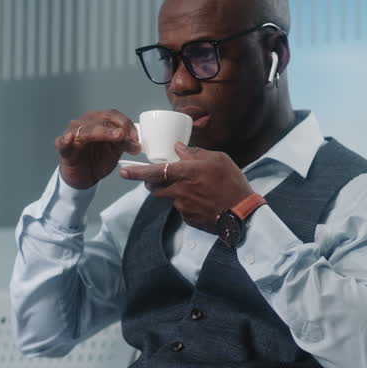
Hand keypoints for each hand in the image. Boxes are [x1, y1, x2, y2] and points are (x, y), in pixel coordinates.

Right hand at [55, 109, 140, 188]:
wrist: (85, 177)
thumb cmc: (98, 160)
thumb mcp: (115, 152)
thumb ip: (124, 144)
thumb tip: (137, 144)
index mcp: (98, 121)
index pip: (112, 115)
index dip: (126, 123)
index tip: (136, 137)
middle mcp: (84, 123)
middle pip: (101, 120)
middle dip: (117, 129)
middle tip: (129, 138)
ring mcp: (72, 134)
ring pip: (87, 130)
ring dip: (103, 133)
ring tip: (116, 136)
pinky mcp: (64, 148)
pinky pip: (63, 142)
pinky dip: (66, 140)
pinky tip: (70, 138)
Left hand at [118, 143, 255, 232]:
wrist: (242, 213)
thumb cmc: (232, 183)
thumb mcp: (217, 159)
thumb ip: (195, 153)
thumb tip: (179, 147)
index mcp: (185, 174)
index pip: (153, 172)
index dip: (136, 172)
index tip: (124, 172)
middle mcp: (179, 191)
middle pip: (154, 188)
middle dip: (151, 183)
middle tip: (159, 178)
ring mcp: (182, 207)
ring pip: (169, 198)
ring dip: (174, 192)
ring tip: (194, 189)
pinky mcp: (188, 219)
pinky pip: (181, 209)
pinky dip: (186, 203)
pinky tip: (202, 201)